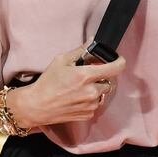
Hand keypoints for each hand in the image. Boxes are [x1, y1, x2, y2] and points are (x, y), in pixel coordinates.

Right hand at [8, 44, 125, 127]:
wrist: (37, 105)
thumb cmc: (48, 82)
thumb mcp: (61, 60)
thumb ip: (80, 51)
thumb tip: (93, 41)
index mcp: (86, 76)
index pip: (115, 68)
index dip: (119, 62)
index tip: (118, 60)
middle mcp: (92, 91)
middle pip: (109, 82)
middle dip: (101, 77)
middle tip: (87, 76)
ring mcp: (91, 105)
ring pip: (102, 94)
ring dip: (96, 89)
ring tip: (79, 88)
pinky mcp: (88, 115)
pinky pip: (95, 104)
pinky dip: (89, 100)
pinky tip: (76, 98)